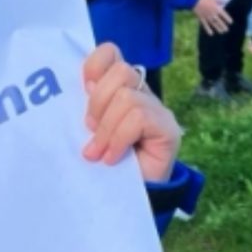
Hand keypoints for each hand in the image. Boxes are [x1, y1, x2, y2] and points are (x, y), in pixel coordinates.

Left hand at [80, 42, 183, 182]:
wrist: (127, 198)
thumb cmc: (105, 161)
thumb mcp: (90, 128)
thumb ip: (88, 105)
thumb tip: (84, 85)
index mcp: (120, 87)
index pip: (111, 53)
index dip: (94, 64)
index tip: (83, 90)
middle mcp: (142, 93)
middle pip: (120, 71)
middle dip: (98, 102)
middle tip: (89, 130)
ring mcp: (158, 110)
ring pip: (127, 98)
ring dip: (106, 129)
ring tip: (98, 152)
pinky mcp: (168, 129)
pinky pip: (138, 118)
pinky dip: (119, 139)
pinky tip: (113, 157)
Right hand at [192, 0, 232, 35]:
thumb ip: (220, 0)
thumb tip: (226, 1)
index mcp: (217, 8)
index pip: (224, 15)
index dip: (228, 19)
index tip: (231, 22)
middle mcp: (213, 14)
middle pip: (220, 21)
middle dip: (223, 26)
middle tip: (226, 30)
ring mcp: (207, 17)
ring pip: (214, 24)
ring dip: (218, 28)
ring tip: (222, 32)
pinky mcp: (202, 18)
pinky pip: (205, 25)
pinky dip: (208, 30)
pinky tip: (211, 34)